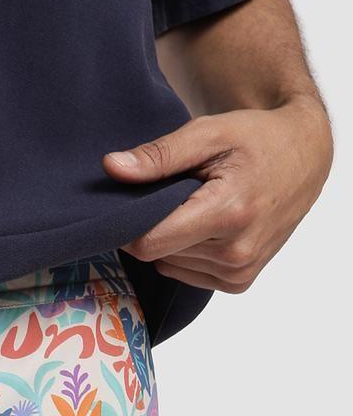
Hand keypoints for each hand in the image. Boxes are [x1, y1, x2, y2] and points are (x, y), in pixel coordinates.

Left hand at [103, 97, 332, 292]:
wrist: (304, 157)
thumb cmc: (256, 140)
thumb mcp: (208, 133)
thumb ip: (159, 156)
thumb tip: (112, 168)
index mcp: (228, 214)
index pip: (150, 242)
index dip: (130, 226)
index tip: (132, 203)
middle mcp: (236, 252)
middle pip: (158, 252)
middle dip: (157, 224)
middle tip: (178, 193)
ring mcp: (239, 272)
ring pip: (170, 264)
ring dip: (174, 238)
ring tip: (200, 206)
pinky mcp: (239, 282)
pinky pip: (188, 273)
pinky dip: (188, 251)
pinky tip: (209, 226)